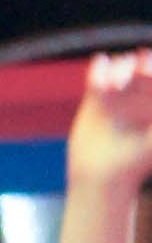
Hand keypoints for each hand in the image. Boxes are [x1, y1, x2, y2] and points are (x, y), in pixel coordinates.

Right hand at [68, 48, 151, 195]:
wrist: (102, 179)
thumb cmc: (135, 163)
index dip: (151, 68)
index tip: (147, 74)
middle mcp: (140, 93)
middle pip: (141, 63)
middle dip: (137, 64)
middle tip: (133, 76)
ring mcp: (118, 94)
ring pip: (120, 65)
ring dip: (118, 69)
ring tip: (112, 88)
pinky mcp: (96, 97)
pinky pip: (98, 73)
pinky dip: (98, 69)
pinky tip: (98, 82)